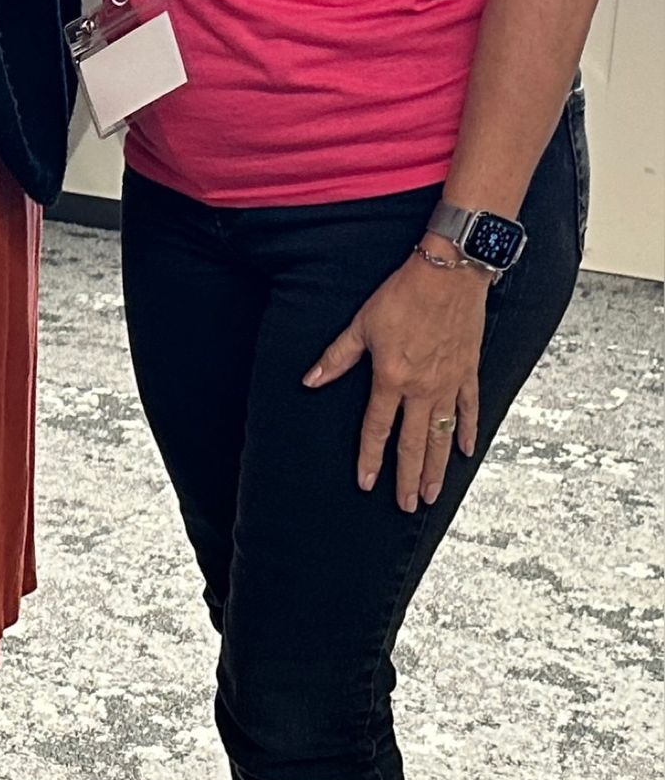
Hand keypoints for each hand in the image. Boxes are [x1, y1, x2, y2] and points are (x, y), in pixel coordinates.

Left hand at [302, 252, 485, 511]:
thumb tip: (310, 380)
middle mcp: (422, 389)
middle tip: (405, 505)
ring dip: (436, 467)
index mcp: (391, 378)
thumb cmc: (402, 294)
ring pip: (442, 436)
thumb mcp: (361, 324)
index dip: (371, 458)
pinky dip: (466, 432)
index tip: (367, 483)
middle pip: (413, 443)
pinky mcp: (468, 373)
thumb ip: (337, 358)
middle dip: (406, 477)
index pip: (377, 428)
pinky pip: (468, 410)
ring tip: (430, 494)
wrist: (449, 275)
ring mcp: (448, 384)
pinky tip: (464, 451)